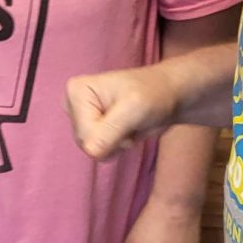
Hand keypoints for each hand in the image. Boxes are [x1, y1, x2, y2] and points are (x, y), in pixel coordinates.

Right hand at [64, 64, 181, 159]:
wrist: (168, 96)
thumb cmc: (153, 94)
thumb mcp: (134, 109)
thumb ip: (110, 130)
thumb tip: (91, 152)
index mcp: (76, 90)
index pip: (84, 133)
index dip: (109, 134)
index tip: (128, 116)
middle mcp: (74, 104)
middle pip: (84, 143)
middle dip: (112, 140)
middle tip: (130, 122)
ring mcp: (82, 117)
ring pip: (92, 150)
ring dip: (116, 144)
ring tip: (129, 124)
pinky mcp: (92, 128)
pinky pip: (99, 152)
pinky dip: (117, 146)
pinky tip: (126, 130)